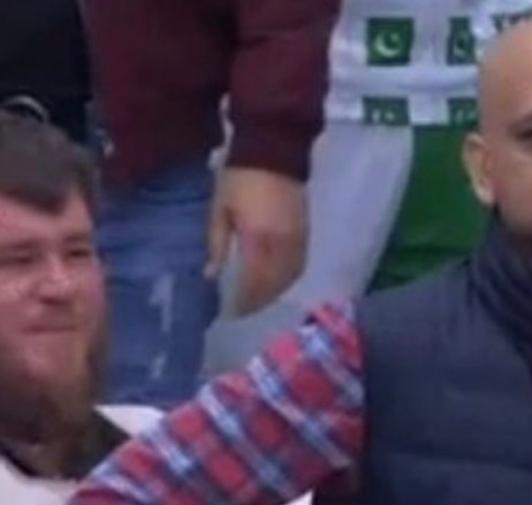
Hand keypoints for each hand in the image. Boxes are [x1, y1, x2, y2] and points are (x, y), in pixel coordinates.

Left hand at [205, 167, 308, 315]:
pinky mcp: (306, 233)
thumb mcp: (220, 209)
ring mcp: (299, 239)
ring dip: (274, 293)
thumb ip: (217, 244)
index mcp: (259, 238)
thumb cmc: (239, 178)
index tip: (230, 312)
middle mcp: (283, 244)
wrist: (274, 151)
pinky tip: (276, 282)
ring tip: (258, 300)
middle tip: (242, 311)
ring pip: (290, 278)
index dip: (243, 301)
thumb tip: (211, 276)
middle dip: (258, 301)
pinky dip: (288, 279)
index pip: (254, 282)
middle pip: (274, 285)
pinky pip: (299, 265)